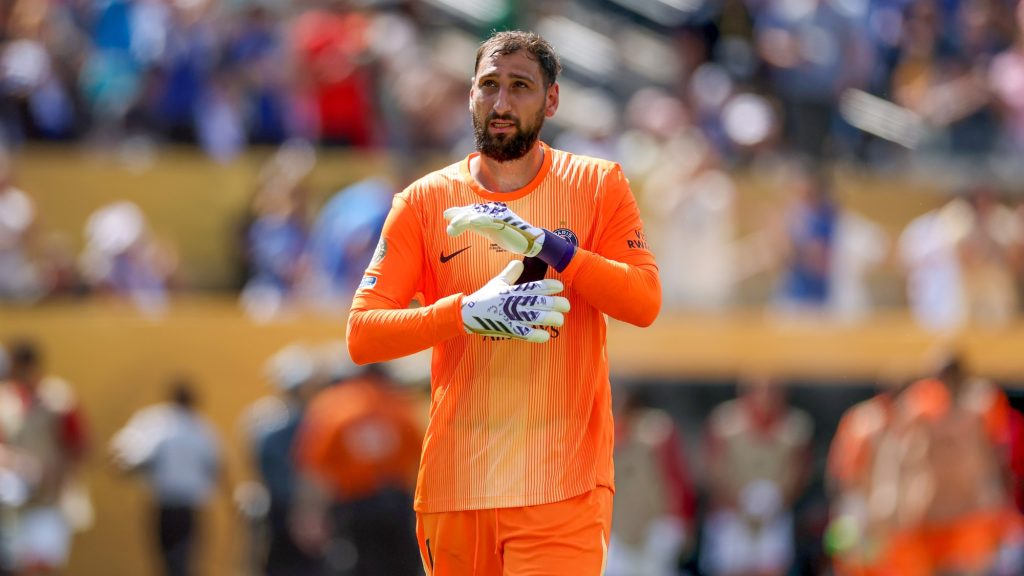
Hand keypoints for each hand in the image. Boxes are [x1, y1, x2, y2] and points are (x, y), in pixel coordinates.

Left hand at [445, 202, 576, 270]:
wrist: (530, 241)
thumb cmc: (509, 236)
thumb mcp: (489, 231)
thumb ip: (474, 226)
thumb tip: (454, 225)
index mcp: (489, 213)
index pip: (471, 210)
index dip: (459, 212)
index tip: (447, 215)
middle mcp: (494, 212)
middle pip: (473, 211)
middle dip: (460, 214)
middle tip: (447, 218)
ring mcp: (499, 216)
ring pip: (479, 215)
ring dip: (466, 219)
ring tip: (454, 225)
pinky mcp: (505, 222)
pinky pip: (490, 220)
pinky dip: (480, 220)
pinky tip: (472, 222)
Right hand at [462, 260, 568, 342]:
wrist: (468, 314)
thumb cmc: (485, 297)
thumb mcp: (498, 282)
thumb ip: (510, 273)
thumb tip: (520, 262)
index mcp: (513, 290)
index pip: (534, 286)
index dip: (549, 286)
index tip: (560, 287)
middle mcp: (514, 302)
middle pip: (539, 302)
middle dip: (555, 303)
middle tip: (567, 306)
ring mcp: (511, 317)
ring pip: (534, 317)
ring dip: (550, 318)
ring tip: (560, 320)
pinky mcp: (508, 329)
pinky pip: (523, 334)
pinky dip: (535, 335)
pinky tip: (545, 336)